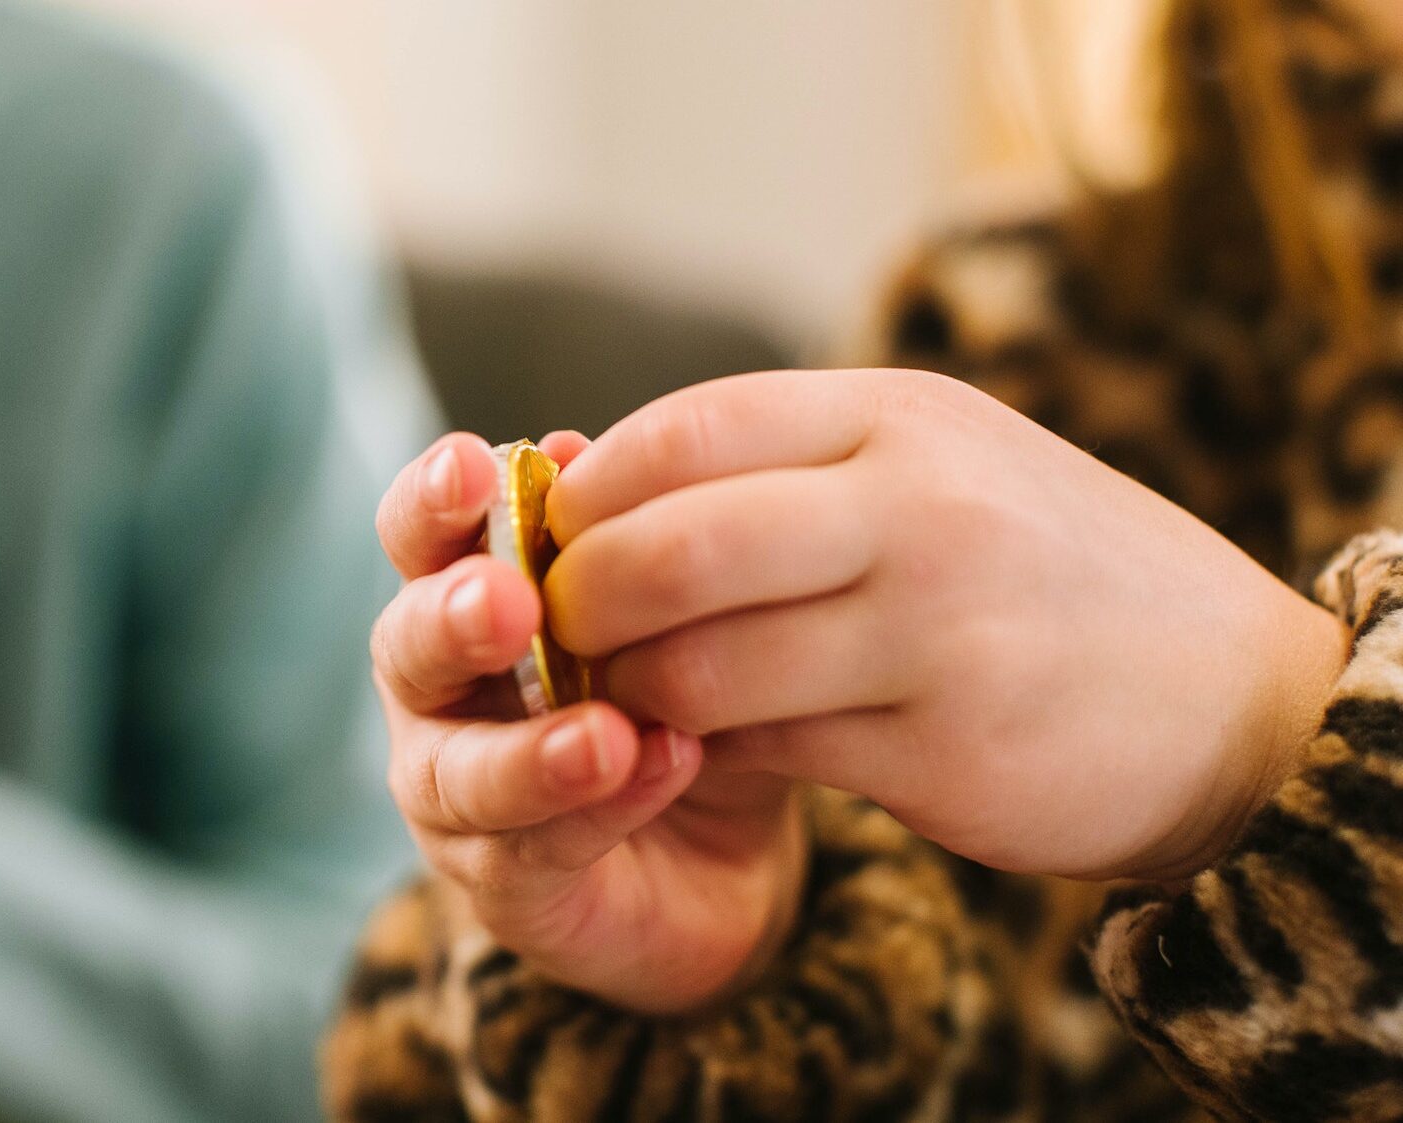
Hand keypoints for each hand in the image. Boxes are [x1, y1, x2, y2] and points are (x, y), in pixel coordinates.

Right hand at [372, 432, 806, 1013]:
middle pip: (407, 647)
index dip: (432, 499)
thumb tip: (572, 448)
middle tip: (509, 601)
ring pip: (458, 773)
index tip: (472, 465)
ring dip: (530, 749)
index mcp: (460, 596)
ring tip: (605, 733)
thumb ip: (622, 544)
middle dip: (454, 621)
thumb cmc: (677, 694)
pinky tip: (662, 767)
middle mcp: (435, 693)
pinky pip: (533, 852)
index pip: (421, 536)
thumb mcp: (671, 609)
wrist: (731, 855)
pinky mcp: (503, 887)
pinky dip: (599, 808)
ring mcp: (453, 797)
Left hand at [546, 369, 1347, 882]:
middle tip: (557, 630)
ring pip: (703, 666)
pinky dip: (711, 750)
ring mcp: (937, 630)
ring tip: (621, 698)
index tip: (552, 533)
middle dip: (582, 599)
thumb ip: (789, 468)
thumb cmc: (1045, 572)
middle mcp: (918, 508)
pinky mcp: (944, 748)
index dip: (591, 488)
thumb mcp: (940, 468)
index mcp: (902, 418)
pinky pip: (769, 749)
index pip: (686, 430)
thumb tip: (594, 484)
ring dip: (633, 692)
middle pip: (670, 548)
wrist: (1234, 698)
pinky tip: (706, 746)